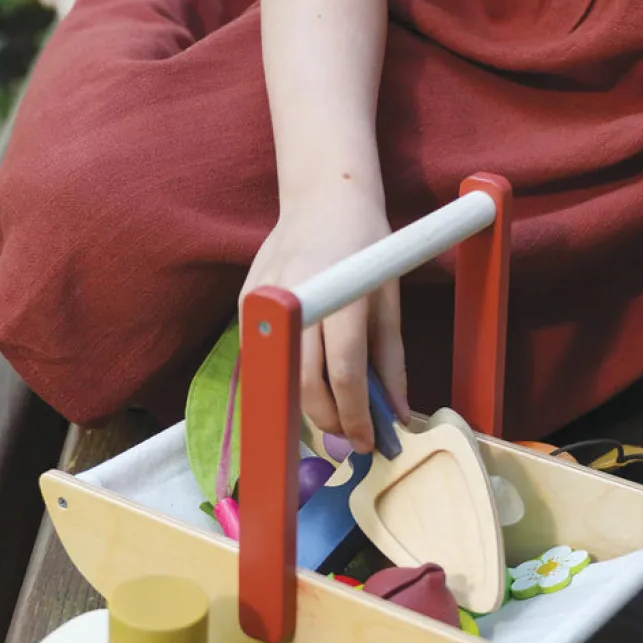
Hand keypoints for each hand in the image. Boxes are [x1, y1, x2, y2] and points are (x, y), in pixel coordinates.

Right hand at [239, 190, 409, 451]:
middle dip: (330, 421)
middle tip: (350, 438)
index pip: (343, 374)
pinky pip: (265, 357)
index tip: (368, 443)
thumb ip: (391, 362)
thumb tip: (398, 415)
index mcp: (340, 296)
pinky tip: (310, 382)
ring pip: (281, 377)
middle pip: (306, 383)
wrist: (322, 199)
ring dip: (307, 407)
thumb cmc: (366, 248)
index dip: (356, 416)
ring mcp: (263, 301)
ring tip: (334, 416)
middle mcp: (297, 299)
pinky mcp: (244, 303)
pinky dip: (288, 377)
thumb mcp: (389, 302)